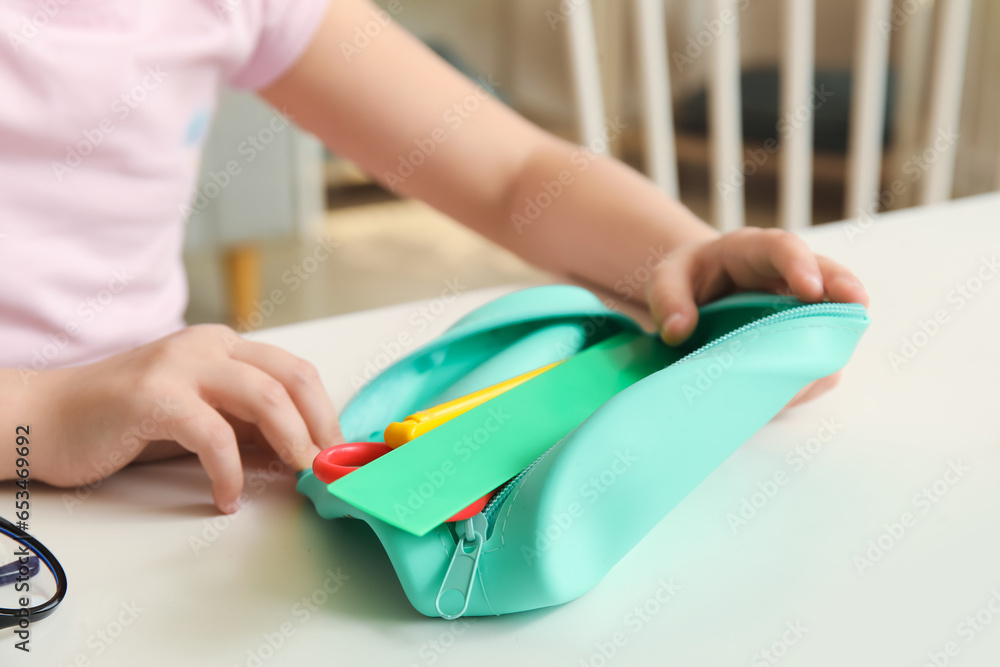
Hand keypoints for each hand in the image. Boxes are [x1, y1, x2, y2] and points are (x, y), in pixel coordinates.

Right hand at [33, 324, 342, 512]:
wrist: (47, 419)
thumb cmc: (125, 422)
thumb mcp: (200, 419)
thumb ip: (246, 427)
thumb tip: (298, 455)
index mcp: (225, 346)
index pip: (295, 372)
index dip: (325, 413)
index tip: (338, 453)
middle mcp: (209, 346)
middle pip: (292, 378)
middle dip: (320, 425)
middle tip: (328, 466)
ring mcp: (181, 366)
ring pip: (264, 397)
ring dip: (291, 442)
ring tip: (297, 476)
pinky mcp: (153, 396)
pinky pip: (213, 434)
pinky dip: (230, 471)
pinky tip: (227, 498)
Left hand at [644, 228, 868, 403]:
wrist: (695, 296)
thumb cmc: (685, 280)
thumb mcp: (664, 279)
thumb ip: (668, 298)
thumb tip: (679, 331)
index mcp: (752, 251)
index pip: (783, 248)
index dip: (800, 265)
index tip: (811, 287)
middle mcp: (786, 276)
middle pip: (827, 274)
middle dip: (844, 289)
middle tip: (858, 306)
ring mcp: (800, 310)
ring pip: (831, 321)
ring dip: (830, 342)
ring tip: (811, 370)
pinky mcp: (801, 342)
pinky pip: (818, 359)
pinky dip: (810, 375)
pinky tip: (789, 392)